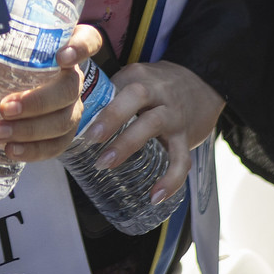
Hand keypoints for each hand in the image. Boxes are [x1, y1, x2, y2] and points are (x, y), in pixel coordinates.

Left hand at [0, 24, 104, 162]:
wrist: (6, 88)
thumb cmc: (5, 58)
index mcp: (64, 48)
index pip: (88, 41)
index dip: (81, 48)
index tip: (61, 57)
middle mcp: (73, 77)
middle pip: (69, 89)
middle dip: (38, 101)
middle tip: (4, 107)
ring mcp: (72, 107)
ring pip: (63, 121)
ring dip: (30, 130)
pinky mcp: (64, 133)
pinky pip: (56, 145)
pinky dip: (34, 151)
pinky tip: (11, 150)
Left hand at [75, 60, 225, 204]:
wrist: (202, 84)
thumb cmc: (157, 87)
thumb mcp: (135, 80)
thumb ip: (108, 95)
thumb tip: (71, 119)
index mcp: (139, 77)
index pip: (116, 84)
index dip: (97, 99)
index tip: (78, 117)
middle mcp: (158, 92)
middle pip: (136, 96)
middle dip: (112, 116)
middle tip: (91, 138)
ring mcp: (174, 114)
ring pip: (154, 124)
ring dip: (128, 144)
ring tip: (107, 164)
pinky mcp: (187, 137)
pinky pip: (181, 159)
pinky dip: (171, 180)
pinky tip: (155, 196)